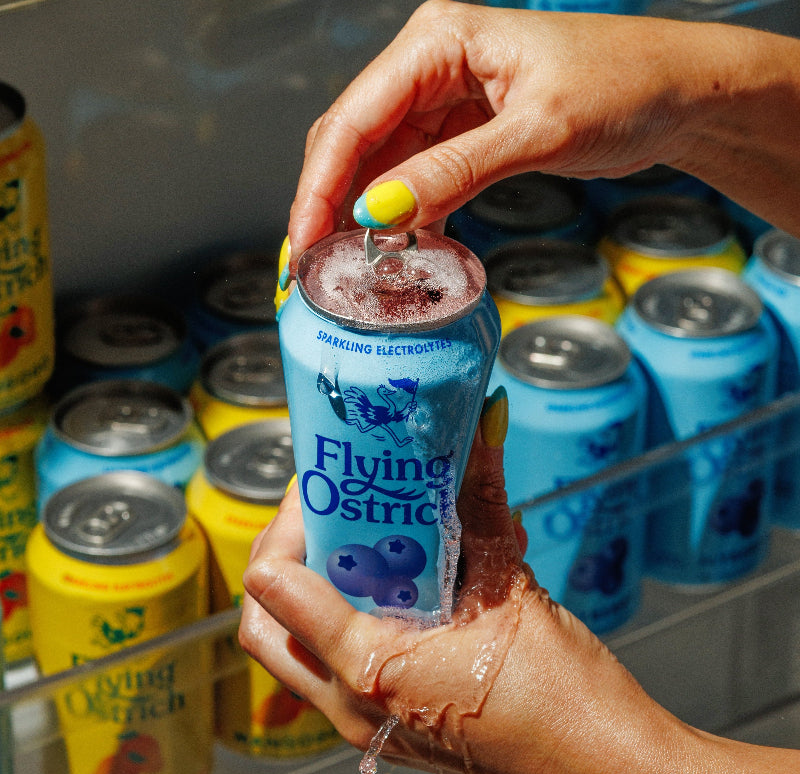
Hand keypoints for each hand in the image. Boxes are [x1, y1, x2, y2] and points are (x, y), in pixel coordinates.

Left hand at [238, 389, 725, 773]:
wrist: (603, 772)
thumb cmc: (565, 702)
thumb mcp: (512, 588)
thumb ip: (483, 504)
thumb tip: (479, 430)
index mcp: (370, 669)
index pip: (277, 586)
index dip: (287, 521)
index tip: (317, 485)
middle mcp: (353, 705)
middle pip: (265, 624)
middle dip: (281, 556)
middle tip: (320, 512)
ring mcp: (366, 723)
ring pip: (293, 650)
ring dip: (303, 591)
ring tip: (346, 542)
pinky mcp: (386, 725)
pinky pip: (330, 669)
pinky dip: (336, 620)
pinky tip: (384, 585)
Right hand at [285, 0, 799, 269]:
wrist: (675, 93)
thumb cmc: (625, 84)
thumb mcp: (539, 130)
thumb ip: (455, 172)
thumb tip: (380, 213)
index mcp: (439, 40)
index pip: (354, 118)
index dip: (321, 186)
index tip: (305, 243)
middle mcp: (431, 64)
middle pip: (353, 141)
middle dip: (329, 205)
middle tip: (313, 267)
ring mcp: (444, 100)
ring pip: (380, 164)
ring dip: (364, 217)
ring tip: (349, 268)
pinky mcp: (463, 132)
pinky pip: (416, 177)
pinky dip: (404, 216)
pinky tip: (399, 249)